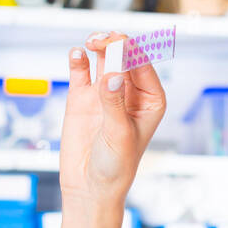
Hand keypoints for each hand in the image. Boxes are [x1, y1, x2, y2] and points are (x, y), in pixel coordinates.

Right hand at [58, 31, 166, 211]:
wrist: (88, 186)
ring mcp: (105, 91)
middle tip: (102, 41)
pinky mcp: (82, 95)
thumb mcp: (119, 136)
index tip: (119, 43)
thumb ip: (114, 104)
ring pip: (104, 57)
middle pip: (124, 56)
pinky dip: (79, 59)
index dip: (132, 51)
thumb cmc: (115, 167)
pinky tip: (77, 54)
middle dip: (115, 44)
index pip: (144, 67)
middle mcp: (129, 92)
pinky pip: (82, 69)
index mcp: (150, 101)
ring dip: (99, 45)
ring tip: (91, 42)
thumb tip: (112, 76)